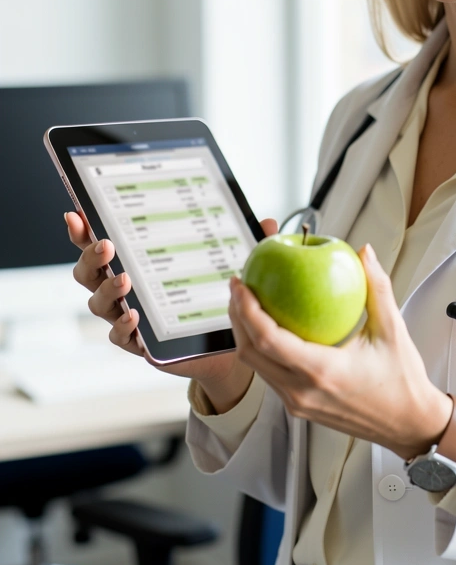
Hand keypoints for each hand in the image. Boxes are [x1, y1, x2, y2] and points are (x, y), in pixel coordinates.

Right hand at [68, 212, 277, 409]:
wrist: (227, 349)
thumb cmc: (217, 296)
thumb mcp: (229, 264)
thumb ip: (244, 242)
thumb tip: (269, 221)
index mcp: (137, 259)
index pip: (102, 241)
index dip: (85, 229)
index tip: (78, 215)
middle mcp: (124, 288)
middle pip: (88, 271)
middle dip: (91, 255)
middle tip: (107, 245)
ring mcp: (127, 316)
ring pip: (97, 302)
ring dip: (107, 289)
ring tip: (125, 280)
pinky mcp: (138, 343)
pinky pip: (118, 336)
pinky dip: (122, 326)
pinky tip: (134, 318)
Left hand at [228, 242, 452, 459]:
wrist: (408, 424)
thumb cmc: (402, 382)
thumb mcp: (393, 329)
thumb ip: (377, 286)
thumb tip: (365, 253)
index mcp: (322, 371)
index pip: (269, 340)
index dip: (247, 310)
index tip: (241, 284)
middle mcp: (303, 391)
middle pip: (250, 354)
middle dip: (236, 317)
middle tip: (238, 286)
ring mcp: (298, 403)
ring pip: (255, 367)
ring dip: (245, 334)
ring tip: (247, 303)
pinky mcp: (299, 407)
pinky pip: (269, 375)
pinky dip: (261, 349)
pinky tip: (269, 327)